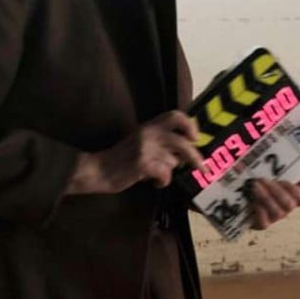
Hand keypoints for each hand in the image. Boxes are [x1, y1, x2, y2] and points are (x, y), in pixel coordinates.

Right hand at [67, 111, 203, 194]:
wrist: (98, 169)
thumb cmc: (122, 158)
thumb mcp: (141, 141)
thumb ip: (161, 141)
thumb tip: (186, 150)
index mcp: (150, 125)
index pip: (175, 115)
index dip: (190, 125)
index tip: (195, 138)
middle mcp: (149, 133)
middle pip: (182, 142)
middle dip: (195, 157)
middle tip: (201, 167)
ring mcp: (145, 148)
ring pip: (173, 162)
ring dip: (169, 171)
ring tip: (158, 175)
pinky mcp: (142, 164)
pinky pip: (165, 174)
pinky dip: (163, 182)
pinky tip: (155, 183)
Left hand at [247, 179, 299, 229]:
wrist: (243, 193)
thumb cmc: (263, 183)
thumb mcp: (278, 175)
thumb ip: (292, 174)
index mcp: (293, 196)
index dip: (298, 192)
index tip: (287, 181)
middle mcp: (286, 209)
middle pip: (290, 204)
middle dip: (277, 191)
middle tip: (264, 180)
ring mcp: (275, 217)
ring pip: (278, 212)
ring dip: (266, 198)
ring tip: (255, 186)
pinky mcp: (263, 224)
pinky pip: (264, 223)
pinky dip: (259, 212)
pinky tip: (253, 201)